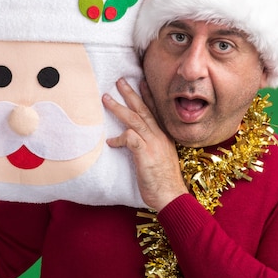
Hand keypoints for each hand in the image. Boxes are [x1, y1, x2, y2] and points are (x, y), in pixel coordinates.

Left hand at [103, 78, 187, 210]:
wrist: (171, 196)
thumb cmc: (163, 181)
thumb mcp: (160, 158)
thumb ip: (151, 146)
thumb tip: (136, 141)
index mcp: (164, 136)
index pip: (155, 111)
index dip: (148, 96)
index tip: (141, 82)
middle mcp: (159, 137)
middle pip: (143, 110)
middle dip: (131, 94)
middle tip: (120, 81)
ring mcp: (153, 145)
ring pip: (135, 120)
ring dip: (119, 108)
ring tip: (106, 99)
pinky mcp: (145, 155)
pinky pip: (130, 139)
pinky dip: (119, 138)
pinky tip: (110, 142)